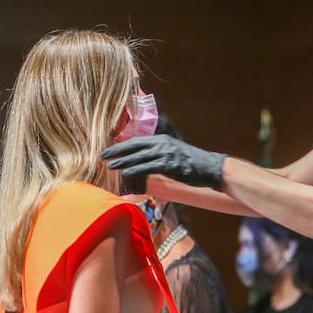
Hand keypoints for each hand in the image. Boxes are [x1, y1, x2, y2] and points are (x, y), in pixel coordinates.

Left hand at [102, 135, 225, 190]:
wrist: (210, 168)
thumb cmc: (192, 164)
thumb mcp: (174, 154)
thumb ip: (159, 155)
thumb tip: (145, 161)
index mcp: (162, 139)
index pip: (137, 140)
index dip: (121, 145)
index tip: (109, 149)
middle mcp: (162, 144)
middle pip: (134, 146)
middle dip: (117, 151)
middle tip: (102, 155)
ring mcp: (166, 153)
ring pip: (139, 156)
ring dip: (123, 161)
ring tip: (110, 165)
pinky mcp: (169, 165)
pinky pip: (148, 166)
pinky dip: (135, 169)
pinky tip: (126, 172)